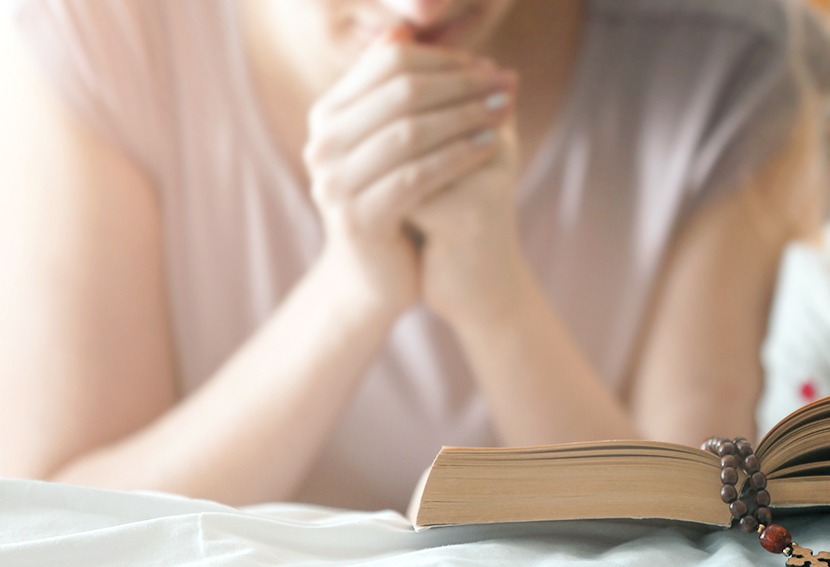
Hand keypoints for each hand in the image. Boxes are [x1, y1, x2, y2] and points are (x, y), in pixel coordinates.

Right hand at [304, 29, 515, 314]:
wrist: (375, 278)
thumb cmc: (394, 202)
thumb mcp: (397, 142)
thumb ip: (402, 92)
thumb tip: (408, 26)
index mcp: (329, 115)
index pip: (389, 64)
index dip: (444, 60)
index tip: (488, 65)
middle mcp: (322, 143)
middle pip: (401, 93)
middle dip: (462, 84)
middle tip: (507, 82)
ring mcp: (334, 182)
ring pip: (409, 133)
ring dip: (465, 117)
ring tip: (507, 110)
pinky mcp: (358, 219)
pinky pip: (416, 178)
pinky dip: (457, 158)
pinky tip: (493, 148)